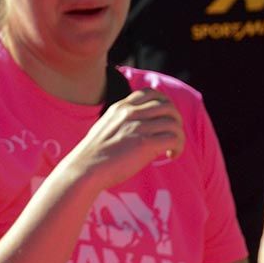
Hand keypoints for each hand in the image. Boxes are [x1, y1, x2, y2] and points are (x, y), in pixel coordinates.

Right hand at [63, 89, 184, 191]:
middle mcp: (130, 113)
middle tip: (171, 135)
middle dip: (175, 120)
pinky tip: (170, 155)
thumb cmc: (93, 155)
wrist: (85, 169)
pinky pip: (174, 138)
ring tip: (172, 148)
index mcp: (120, 108)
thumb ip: (120, 122)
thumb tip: (136, 130)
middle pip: (167, 106)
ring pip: (173, 123)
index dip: (163, 103)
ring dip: (178, 136)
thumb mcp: (104, 128)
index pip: (150, 93)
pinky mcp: (145, 144)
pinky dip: (178, 147)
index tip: (163, 118)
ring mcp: (138, 127)